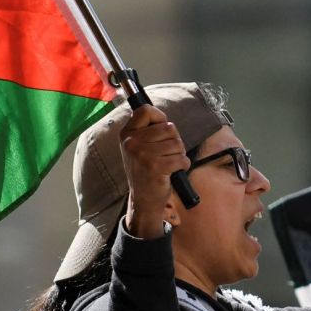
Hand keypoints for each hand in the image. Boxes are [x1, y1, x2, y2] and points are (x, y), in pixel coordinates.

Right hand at [121, 105, 186, 238]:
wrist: (143, 200)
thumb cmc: (145, 170)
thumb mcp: (137, 147)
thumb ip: (148, 131)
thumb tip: (163, 118)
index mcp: (126, 134)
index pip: (146, 110)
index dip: (160, 117)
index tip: (161, 130)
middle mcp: (132, 142)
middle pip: (169, 127)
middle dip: (174, 140)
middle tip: (166, 154)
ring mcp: (143, 155)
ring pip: (177, 143)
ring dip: (179, 154)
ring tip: (169, 163)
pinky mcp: (155, 167)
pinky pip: (181, 158)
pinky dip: (183, 164)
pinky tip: (174, 171)